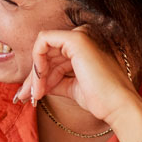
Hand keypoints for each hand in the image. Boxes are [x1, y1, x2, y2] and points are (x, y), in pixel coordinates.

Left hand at [16, 27, 141, 125]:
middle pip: (45, 54)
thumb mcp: (70, 87)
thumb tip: (32, 84)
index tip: (34, 94)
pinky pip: (43, 42)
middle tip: (25, 97)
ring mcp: (80, 36)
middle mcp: (82, 37)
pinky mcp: (76, 38)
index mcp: (83, 48)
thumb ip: (53, 80)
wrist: (117, 106)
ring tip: (34, 96)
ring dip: (35, 76)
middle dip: (33, 77)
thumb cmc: (99, 98)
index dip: (39, 75)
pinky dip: (37, 62)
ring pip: (42, 50)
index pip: (52, 57)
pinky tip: (40, 81)